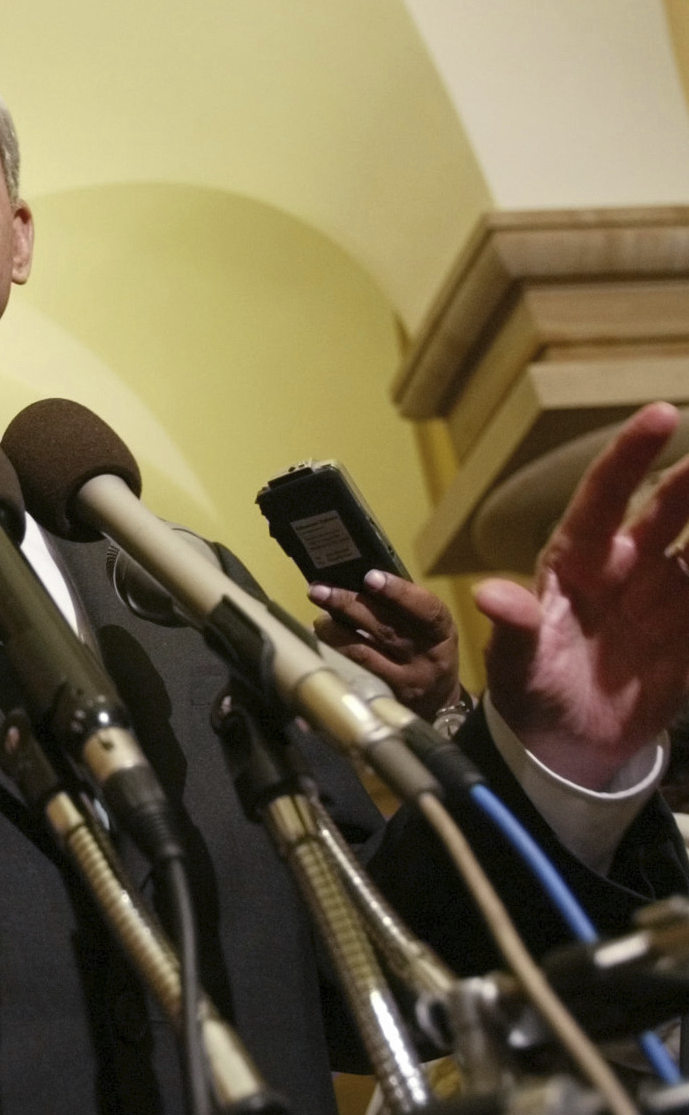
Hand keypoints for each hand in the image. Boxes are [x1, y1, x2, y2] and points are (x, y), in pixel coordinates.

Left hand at [307, 571, 461, 721]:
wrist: (437, 701)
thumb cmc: (424, 649)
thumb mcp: (427, 628)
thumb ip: (401, 607)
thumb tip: (354, 580)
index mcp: (442, 632)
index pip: (427, 610)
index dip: (399, 592)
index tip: (370, 576)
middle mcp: (426, 658)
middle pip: (385, 628)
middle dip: (348, 604)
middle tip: (319, 590)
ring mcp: (404, 681)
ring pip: (361, 652)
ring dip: (333, 630)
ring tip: (319, 618)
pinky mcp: (382, 695)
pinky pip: (351, 670)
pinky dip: (332, 651)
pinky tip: (322, 639)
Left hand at [476, 402, 688, 788]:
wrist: (565, 744)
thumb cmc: (530, 691)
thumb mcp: (516, 664)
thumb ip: (512, 628)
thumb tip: (489, 595)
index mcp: (577, 563)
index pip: (604, 497)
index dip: (628, 456)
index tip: (659, 414)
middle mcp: (626, 567)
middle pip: (669, 511)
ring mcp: (665, 597)